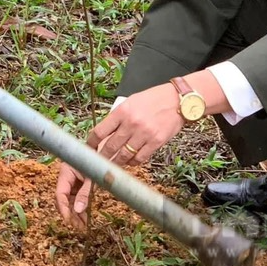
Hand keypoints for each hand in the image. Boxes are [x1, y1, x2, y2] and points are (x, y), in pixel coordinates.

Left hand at [54, 85, 185, 225]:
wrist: (178, 100)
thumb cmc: (153, 99)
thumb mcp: (131, 102)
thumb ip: (118, 117)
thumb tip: (105, 134)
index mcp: (122, 111)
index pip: (99, 131)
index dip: (91, 143)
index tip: (88, 149)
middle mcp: (131, 123)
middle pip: (110, 147)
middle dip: (101, 158)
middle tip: (97, 165)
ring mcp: (144, 134)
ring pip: (124, 156)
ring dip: (116, 163)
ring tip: (112, 166)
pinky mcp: (156, 142)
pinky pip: (139, 158)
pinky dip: (132, 162)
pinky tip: (129, 162)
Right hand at [56, 162, 93, 228]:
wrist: (103, 153)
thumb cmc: (97, 162)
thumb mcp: (92, 178)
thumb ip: (85, 193)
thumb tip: (78, 210)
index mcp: (65, 172)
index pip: (60, 193)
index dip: (63, 208)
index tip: (68, 221)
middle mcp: (66, 179)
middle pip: (64, 200)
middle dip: (70, 214)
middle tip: (78, 227)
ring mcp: (72, 183)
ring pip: (70, 201)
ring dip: (75, 214)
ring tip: (82, 226)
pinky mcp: (78, 186)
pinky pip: (76, 199)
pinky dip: (80, 209)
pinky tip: (84, 219)